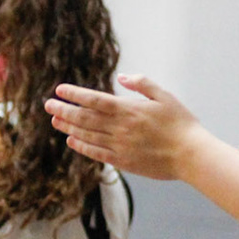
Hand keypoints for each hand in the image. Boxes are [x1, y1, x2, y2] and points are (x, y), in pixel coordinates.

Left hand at [46, 75, 208, 180]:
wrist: (191, 155)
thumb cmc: (181, 124)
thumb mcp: (164, 96)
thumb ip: (142, 84)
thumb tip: (123, 77)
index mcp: (129, 110)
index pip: (95, 100)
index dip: (75, 95)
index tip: (59, 90)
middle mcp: (120, 128)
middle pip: (85, 118)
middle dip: (65, 111)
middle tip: (48, 106)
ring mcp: (120, 146)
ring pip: (88, 135)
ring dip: (69, 127)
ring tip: (55, 121)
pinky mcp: (124, 161)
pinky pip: (97, 153)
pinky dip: (82, 147)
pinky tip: (72, 141)